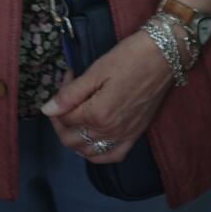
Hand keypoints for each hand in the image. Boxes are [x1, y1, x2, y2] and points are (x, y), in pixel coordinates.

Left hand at [41, 28, 172, 164]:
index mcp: (97, 115)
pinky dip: (99, 154)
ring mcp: (123, 135)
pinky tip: (93, 142)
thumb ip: (70, 95)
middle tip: (65, 99)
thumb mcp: (96, 71)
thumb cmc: (129, 58)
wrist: (164, 55)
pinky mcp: (136, 134)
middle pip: (72, 139)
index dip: (59, 101)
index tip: (67, 79)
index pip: (64, 118)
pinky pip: (113, 155)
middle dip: (61, 121)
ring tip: (75, 119)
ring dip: (75, 139)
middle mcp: (109, 131)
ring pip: (88, 151)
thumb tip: (47, 110)